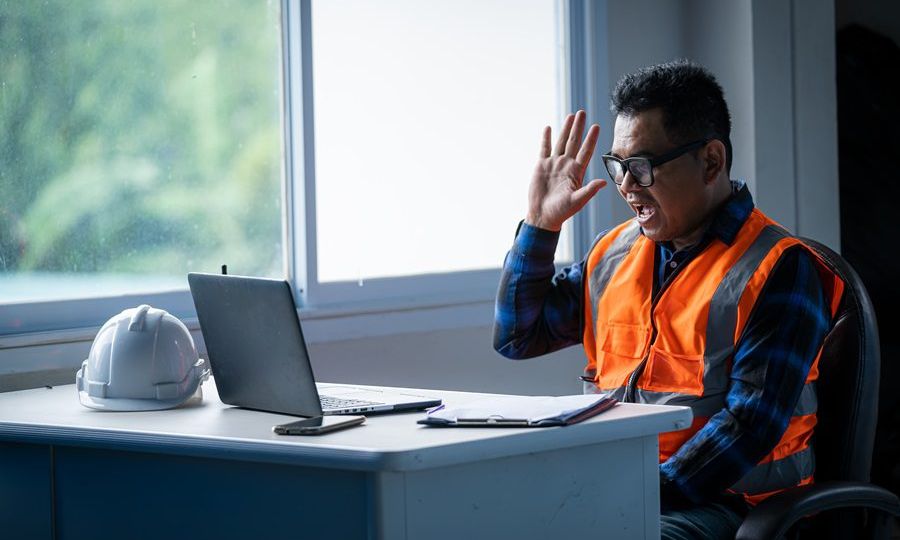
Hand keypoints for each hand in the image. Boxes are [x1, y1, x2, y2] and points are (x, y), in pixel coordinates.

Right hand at [525, 110, 605, 230]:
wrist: (542, 216)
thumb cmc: (561, 212)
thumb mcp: (577, 201)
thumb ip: (589, 190)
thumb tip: (604, 182)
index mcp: (576, 172)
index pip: (586, 151)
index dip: (591, 139)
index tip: (596, 127)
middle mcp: (566, 165)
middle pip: (574, 142)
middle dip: (578, 127)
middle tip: (583, 112)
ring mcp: (554, 164)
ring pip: (560, 142)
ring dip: (565, 129)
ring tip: (570, 116)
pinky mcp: (541, 166)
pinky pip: (544, 149)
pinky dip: (546, 139)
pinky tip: (548, 128)